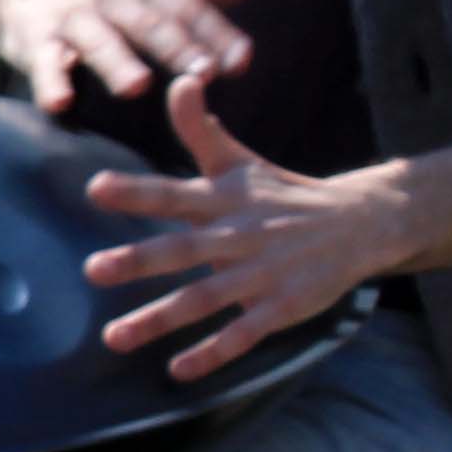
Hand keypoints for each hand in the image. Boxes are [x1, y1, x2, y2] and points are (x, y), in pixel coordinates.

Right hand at [0, 0, 258, 115]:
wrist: (25, 3)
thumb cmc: (106, 12)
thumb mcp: (154, 0)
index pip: (188, 10)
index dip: (215, 35)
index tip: (242, 63)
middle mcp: (114, 1)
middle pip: (147, 24)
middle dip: (175, 47)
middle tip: (203, 74)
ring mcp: (74, 22)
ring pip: (98, 42)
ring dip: (116, 62)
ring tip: (137, 87)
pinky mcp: (38, 45)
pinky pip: (46, 66)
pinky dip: (52, 83)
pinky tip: (60, 105)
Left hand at [81, 75, 412, 380]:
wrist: (360, 222)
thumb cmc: (283, 193)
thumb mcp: (241, 161)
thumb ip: (201, 128)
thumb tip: (180, 80)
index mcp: (225, 199)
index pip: (175, 191)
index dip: (138, 190)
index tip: (97, 188)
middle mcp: (239, 235)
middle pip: (183, 248)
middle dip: (139, 258)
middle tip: (92, 269)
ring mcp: (262, 273)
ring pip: (205, 298)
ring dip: (159, 319)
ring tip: (113, 337)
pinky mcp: (282, 305)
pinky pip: (244, 333)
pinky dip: (213, 352)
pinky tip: (178, 370)